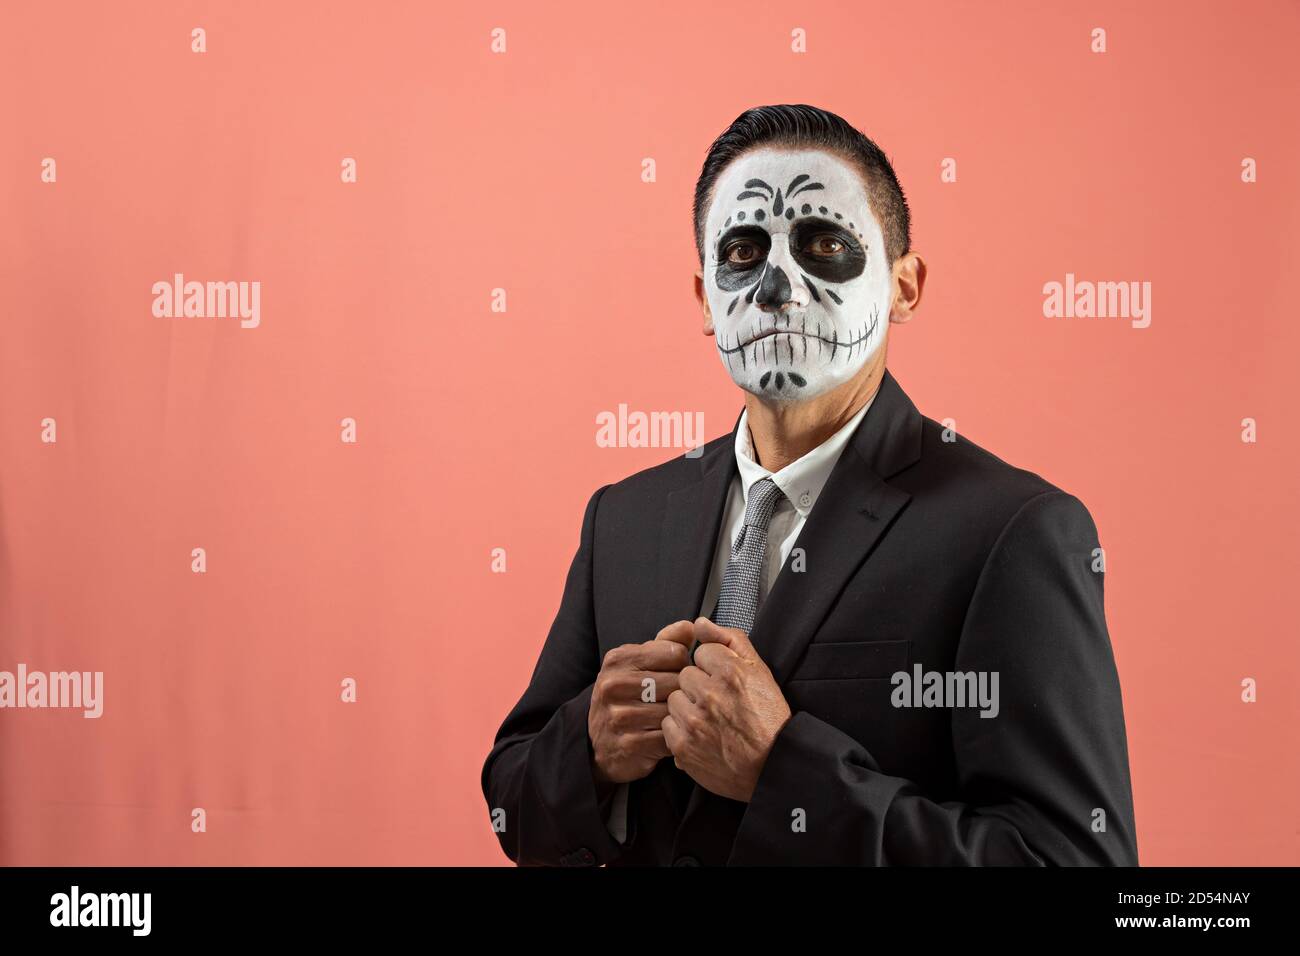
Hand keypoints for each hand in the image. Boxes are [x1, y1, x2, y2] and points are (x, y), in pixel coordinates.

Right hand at [588, 621, 693, 784]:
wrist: (598, 743)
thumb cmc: (627, 697)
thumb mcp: (638, 664)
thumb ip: (666, 643)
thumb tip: (690, 626)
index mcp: (618, 659)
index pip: (674, 652)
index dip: (683, 664)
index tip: (676, 674)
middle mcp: (614, 685)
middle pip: (676, 681)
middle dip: (684, 691)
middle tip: (680, 699)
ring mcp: (619, 716)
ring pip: (674, 709)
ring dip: (680, 715)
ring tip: (675, 717)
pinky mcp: (629, 745)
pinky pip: (669, 737)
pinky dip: (674, 736)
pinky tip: (669, 734)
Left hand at [662, 617, 791, 802]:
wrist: (772, 766)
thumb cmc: (768, 719)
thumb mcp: (760, 671)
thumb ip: (730, 639)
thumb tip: (700, 623)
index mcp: (730, 672)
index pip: (701, 652)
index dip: (713, 667)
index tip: (725, 683)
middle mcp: (710, 695)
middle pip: (685, 675)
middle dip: (698, 687)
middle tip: (718, 704)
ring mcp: (694, 721)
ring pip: (674, 699)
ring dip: (687, 707)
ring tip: (710, 721)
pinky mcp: (683, 746)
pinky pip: (668, 725)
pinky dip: (681, 731)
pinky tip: (702, 736)